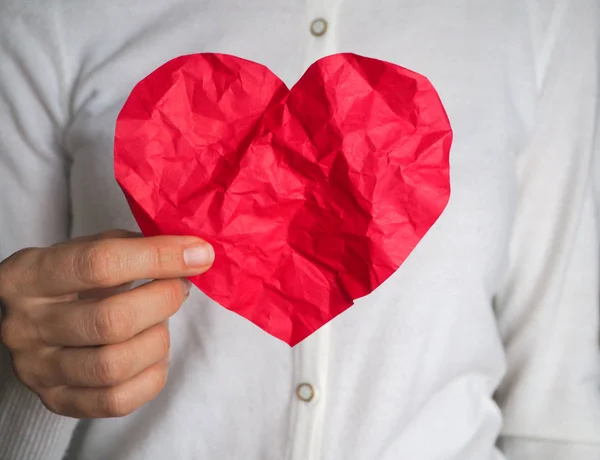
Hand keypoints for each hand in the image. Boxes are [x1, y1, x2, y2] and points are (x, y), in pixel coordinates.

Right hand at [0, 230, 213, 417]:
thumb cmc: (73, 279)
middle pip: (111, 321)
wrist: (36, 320)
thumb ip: (135, 247)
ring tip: (160, 322)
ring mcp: (37, 370)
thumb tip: (193, 253)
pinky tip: (154, 354)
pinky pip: (118, 401)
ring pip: (115, 366)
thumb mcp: (90, 248)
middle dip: (163, 301)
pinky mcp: (57, 401)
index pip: (100, 263)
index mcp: (28, 275)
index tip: (198, 254)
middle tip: (180, 288)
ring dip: (157, 340)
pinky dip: (152, 376)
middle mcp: (25, 326)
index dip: (159, 257)